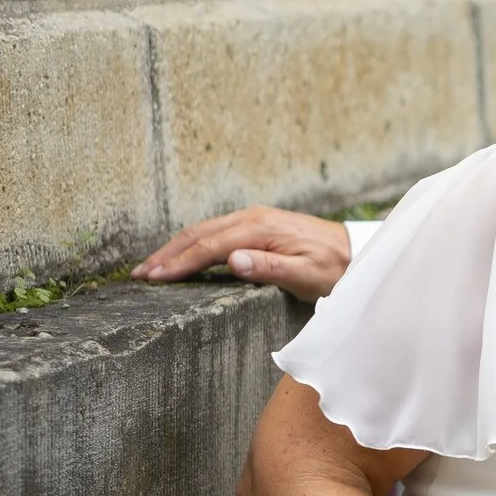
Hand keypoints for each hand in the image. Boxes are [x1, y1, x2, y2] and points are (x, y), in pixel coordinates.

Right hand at [132, 205, 353, 299]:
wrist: (355, 252)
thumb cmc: (333, 268)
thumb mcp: (305, 273)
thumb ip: (269, 266)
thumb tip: (232, 260)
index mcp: (260, 229)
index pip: (209, 247)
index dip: (179, 263)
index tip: (154, 277)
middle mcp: (253, 218)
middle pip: (198, 234)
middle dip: (167, 254)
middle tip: (140, 274)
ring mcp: (254, 219)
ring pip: (204, 231)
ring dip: (176, 248)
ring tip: (153, 267)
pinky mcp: (257, 225)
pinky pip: (216, 232)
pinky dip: (194, 244)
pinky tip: (184, 256)